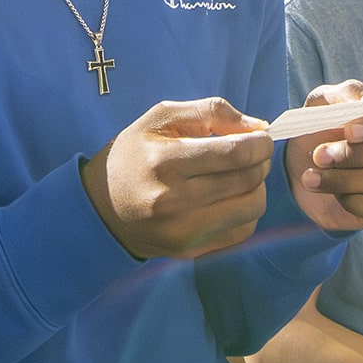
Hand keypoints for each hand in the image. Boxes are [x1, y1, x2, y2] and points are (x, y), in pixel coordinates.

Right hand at [83, 99, 274, 258]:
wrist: (101, 208)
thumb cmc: (134, 155)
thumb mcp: (161, 118)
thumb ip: (211, 112)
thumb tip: (258, 126)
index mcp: (164, 161)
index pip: (235, 154)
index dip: (260, 144)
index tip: (262, 138)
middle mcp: (173, 200)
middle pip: (247, 180)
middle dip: (260, 162)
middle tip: (254, 154)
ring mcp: (182, 230)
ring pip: (252, 208)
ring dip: (258, 188)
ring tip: (243, 176)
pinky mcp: (189, 250)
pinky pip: (242, 231)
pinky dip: (247, 212)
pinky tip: (231, 198)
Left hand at [285, 80, 362, 232]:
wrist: (305, 169)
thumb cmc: (323, 128)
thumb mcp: (325, 102)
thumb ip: (346, 94)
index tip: (350, 131)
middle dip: (355, 155)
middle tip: (319, 155)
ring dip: (345, 179)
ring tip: (311, 177)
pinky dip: (353, 201)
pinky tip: (332, 193)